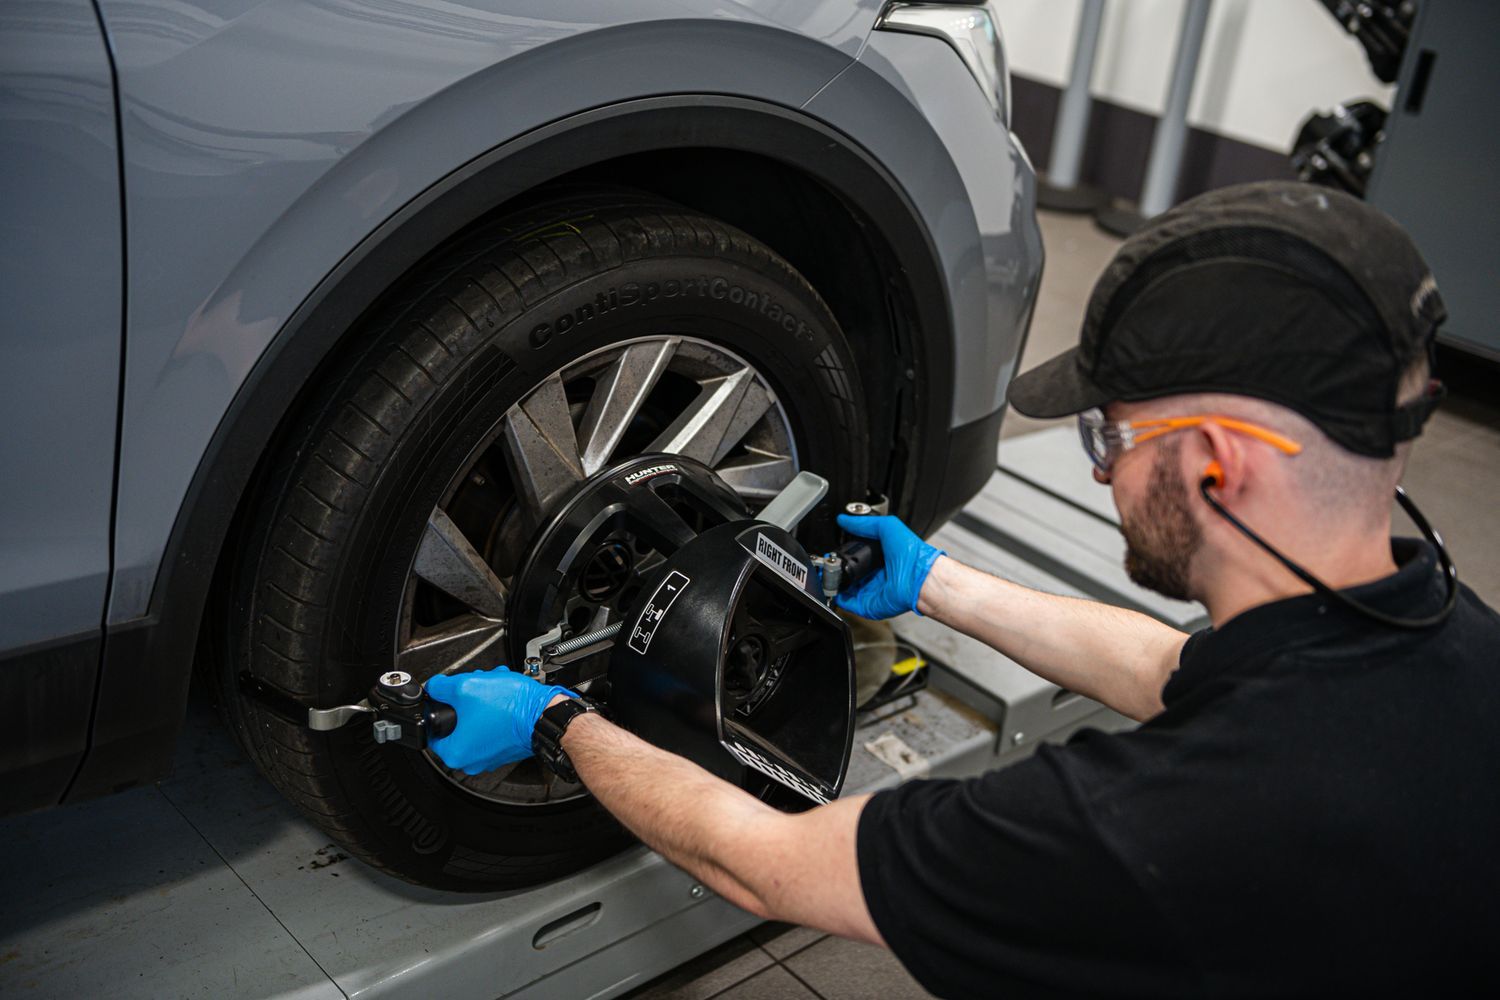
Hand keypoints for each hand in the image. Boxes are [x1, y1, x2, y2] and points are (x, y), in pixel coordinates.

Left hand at [425, 666, 573, 773]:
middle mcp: (472, 760)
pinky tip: (502, 697)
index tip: (447, 696)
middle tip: (475, 689)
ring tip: (492, 688)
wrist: (543, 713)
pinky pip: (491, 728)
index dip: (439, 706)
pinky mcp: (505, 749)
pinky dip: (494, 712)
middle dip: (465, 702)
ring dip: (481, 703)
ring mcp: (490, 756)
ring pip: (475, 723)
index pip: (432, 730)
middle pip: (456, 725)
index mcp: (456, 752)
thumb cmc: (511, 707)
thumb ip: (441, 686)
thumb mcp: (466, 686)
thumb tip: (434, 686)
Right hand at [834, 514, 943, 619]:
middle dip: (835, 569)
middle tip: (826, 563)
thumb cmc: (912, 555)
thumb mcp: (887, 526)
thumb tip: (844, 520)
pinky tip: (832, 589)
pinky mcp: (868, 605)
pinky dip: (838, 598)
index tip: (832, 550)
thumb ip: (864, 523)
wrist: (919, 578)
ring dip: (834, 583)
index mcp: (880, 558)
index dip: (843, 553)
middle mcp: (875, 575)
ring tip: (824, 574)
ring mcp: (871, 591)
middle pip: (848, 573)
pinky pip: (848, 603)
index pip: (856, 556)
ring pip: (845, 589)